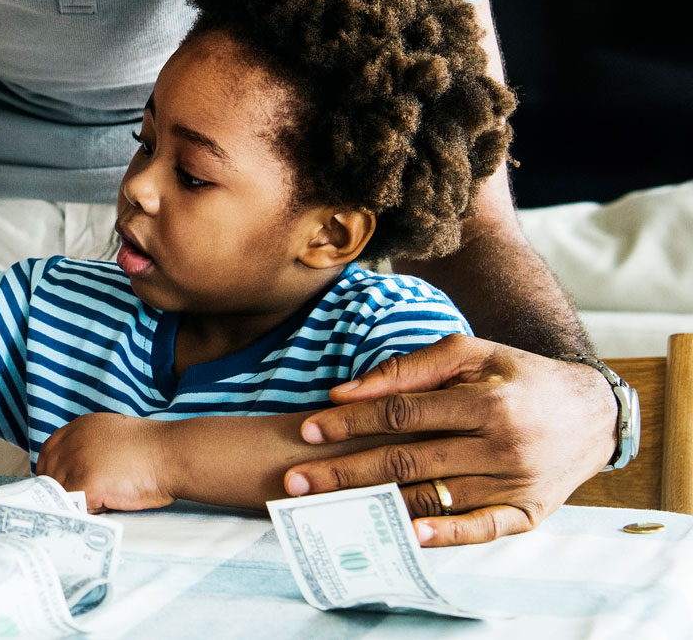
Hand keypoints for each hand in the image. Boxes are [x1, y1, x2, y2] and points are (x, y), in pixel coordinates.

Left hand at [36, 413, 176, 512]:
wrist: (173, 453)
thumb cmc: (154, 450)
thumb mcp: (112, 435)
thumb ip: (89, 447)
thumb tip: (74, 471)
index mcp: (77, 428)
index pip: (48, 454)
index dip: (54, 474)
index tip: (62, 488)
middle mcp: (71, 442)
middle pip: (50, 475)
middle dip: (63, 491)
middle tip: (85, 500)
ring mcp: (76, 462)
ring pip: (61, 494)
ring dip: (78, 502)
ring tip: (105, 498)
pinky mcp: (85, 483)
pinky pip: (74, 507)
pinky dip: (88, 512)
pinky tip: (108, 504)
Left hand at [286, 335, 615, 545]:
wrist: (593, 413)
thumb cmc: (517, 376)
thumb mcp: (471, 353)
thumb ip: (408, 369)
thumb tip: (344, 392)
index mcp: (486, 402)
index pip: (402, 414)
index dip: (352, 422)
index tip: (309, 430)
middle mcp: (502, 446)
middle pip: (407, 460)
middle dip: (345, 471)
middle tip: (296, 481)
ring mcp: (516, 484)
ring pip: (434, 497)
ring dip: (377, 504)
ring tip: (328, 509)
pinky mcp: (529, 514)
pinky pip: (480, 530)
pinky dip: (443, 536)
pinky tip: (405, 535)